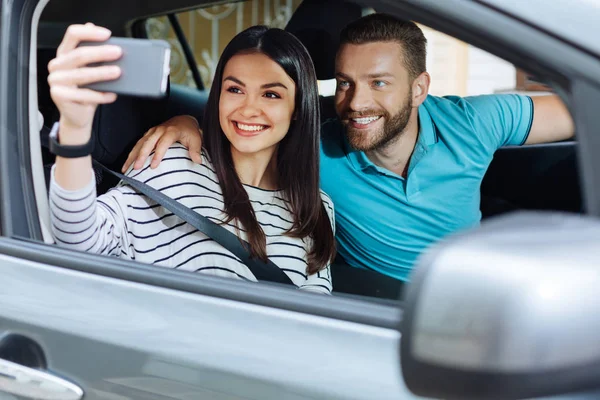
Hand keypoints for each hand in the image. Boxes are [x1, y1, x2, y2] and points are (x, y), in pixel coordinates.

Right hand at [48, 23, 121, 142]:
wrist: (78, 114)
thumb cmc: (87, 90)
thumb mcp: (92, 70)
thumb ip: (96, 55)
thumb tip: (108, 40)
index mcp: (64, 54)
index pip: (73, 34)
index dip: (90, 33)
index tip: (107, 35)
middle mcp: (57, 65)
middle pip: (79, 54)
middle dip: (101, 53)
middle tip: (118, 53)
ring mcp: (55, 80)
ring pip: (82, 74)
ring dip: (102, 73)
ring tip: (117, 72)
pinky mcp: (58, 95)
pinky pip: (84, 95)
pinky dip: (100, 95)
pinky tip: (112, 95)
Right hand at [122, 115, 203, 171]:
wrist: (184, 121)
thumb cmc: (190, 132)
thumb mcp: (196, 140)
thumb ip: (196, 150)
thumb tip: (198, 161)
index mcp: (171, 131)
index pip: (163, 143)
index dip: (158, 154)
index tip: (153, 166)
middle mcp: (159, 130)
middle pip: (148, 143)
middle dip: (141, 156)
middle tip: (136, 168)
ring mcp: (152, 131)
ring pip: (140, 143)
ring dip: (132, 155)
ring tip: (126, 168)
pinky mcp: (148, 134)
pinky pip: (138, 144)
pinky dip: (132, 153)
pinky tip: (127, 163)